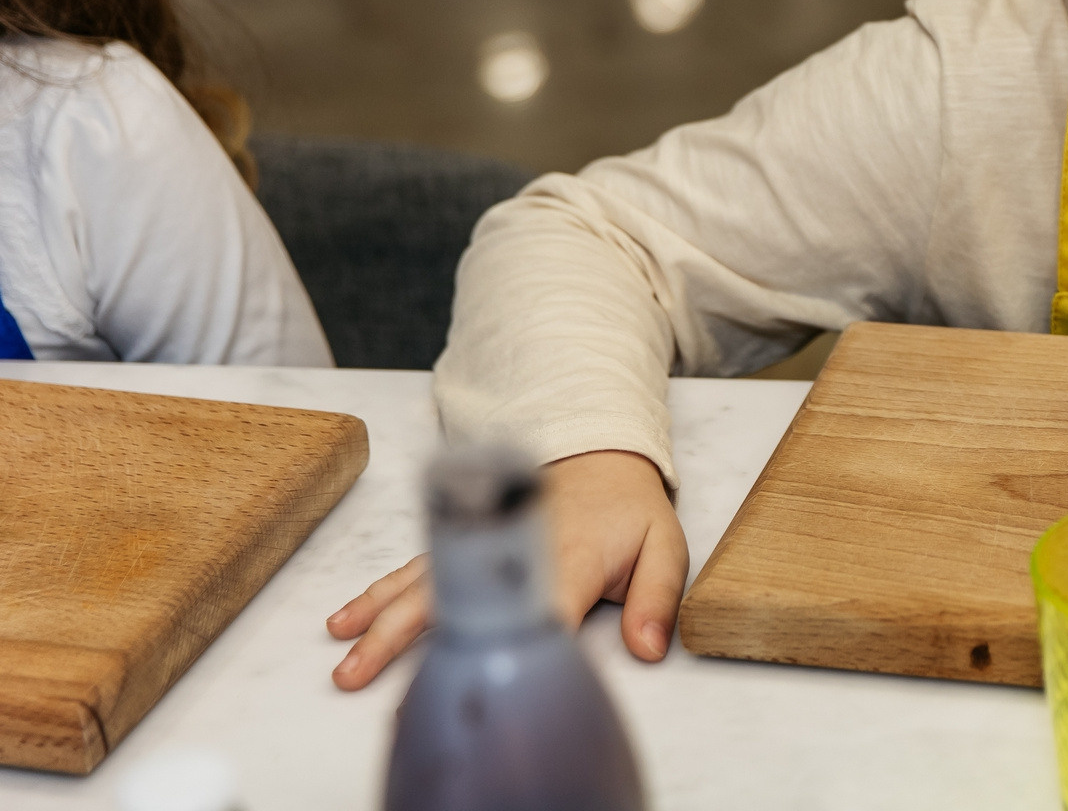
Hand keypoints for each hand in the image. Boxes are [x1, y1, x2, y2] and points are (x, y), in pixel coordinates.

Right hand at [326, 449, 688, 689]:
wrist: (602, 452)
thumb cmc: (629, 506)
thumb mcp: (663, 545)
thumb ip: (656, 599)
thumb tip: (648, 649)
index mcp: (564, 558)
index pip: (534, 608)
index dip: (506, 644)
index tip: (475, 675)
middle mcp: (507, 549)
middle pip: (449, 597)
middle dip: (402, 637)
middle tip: (361, 673)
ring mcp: (479, 544)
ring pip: (419, 583)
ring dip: (378, 620)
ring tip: (344, 657)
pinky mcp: (465, 541)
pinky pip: (415, 569)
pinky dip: (378, 594)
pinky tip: (346, 619)